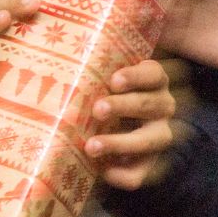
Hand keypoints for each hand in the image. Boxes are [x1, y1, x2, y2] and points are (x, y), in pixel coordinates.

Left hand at [87, 58, 181, 189]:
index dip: (135, 76)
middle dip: (123, 107)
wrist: (116, 129)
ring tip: (92, 146)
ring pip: (150, 140)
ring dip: (120, 142)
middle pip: (149, 104)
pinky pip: (143, 173)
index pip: (153, 73)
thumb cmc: (103, 92)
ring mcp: (159, 135)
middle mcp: (162, 106)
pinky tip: (104, 173)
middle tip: (97, 109)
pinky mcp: (151, 163)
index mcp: (154, 81)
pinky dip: (125, 175)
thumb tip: (55, 42)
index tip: (113, 80)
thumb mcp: (104, 74)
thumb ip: (95, 63)